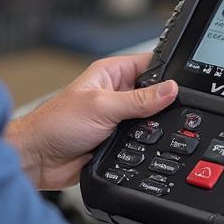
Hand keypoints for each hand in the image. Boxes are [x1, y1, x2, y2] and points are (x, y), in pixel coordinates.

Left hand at [5, 53, 177, 189]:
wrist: (38, 159)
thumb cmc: (56, 124)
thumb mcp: (102, 106)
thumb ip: (138, 100)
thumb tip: (170, 89)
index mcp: (111, 74)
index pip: (150, 64)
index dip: (168, 71)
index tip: (186, 82)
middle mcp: (117, 93)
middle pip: (154, 94)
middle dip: (164, 103)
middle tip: (175, 111)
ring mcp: (118, 118)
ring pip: (150, 120)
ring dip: (154, 127)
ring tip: (158, 130)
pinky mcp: (118, 141)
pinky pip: (142, 142)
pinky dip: (147, 145)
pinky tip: (152, 148)